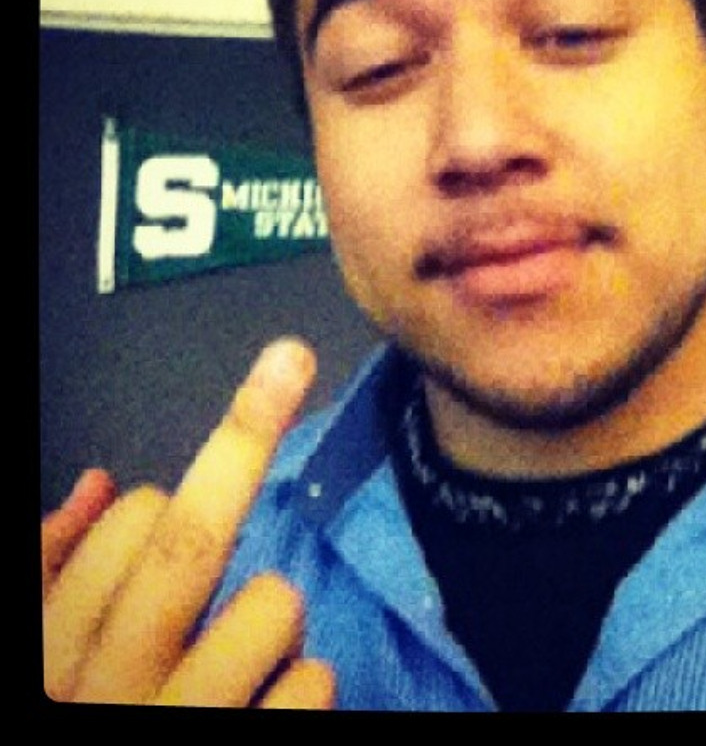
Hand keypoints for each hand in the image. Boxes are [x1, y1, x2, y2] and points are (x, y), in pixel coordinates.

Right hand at [42, 338, 334, 707]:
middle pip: (188, 540)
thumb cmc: (71, 718)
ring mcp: (187, 727)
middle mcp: (110, 691)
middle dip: (243, 436)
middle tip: (288, 356)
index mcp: (51, 656)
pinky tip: (261, 714)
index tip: (175, 500)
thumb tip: (104, 484)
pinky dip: (302, 684)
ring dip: (274, 614)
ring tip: (236, 661)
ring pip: (271, 606)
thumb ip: (46, 581)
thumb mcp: (32, 659)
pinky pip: (313, 683)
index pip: (130, 526)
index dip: (169, 499)